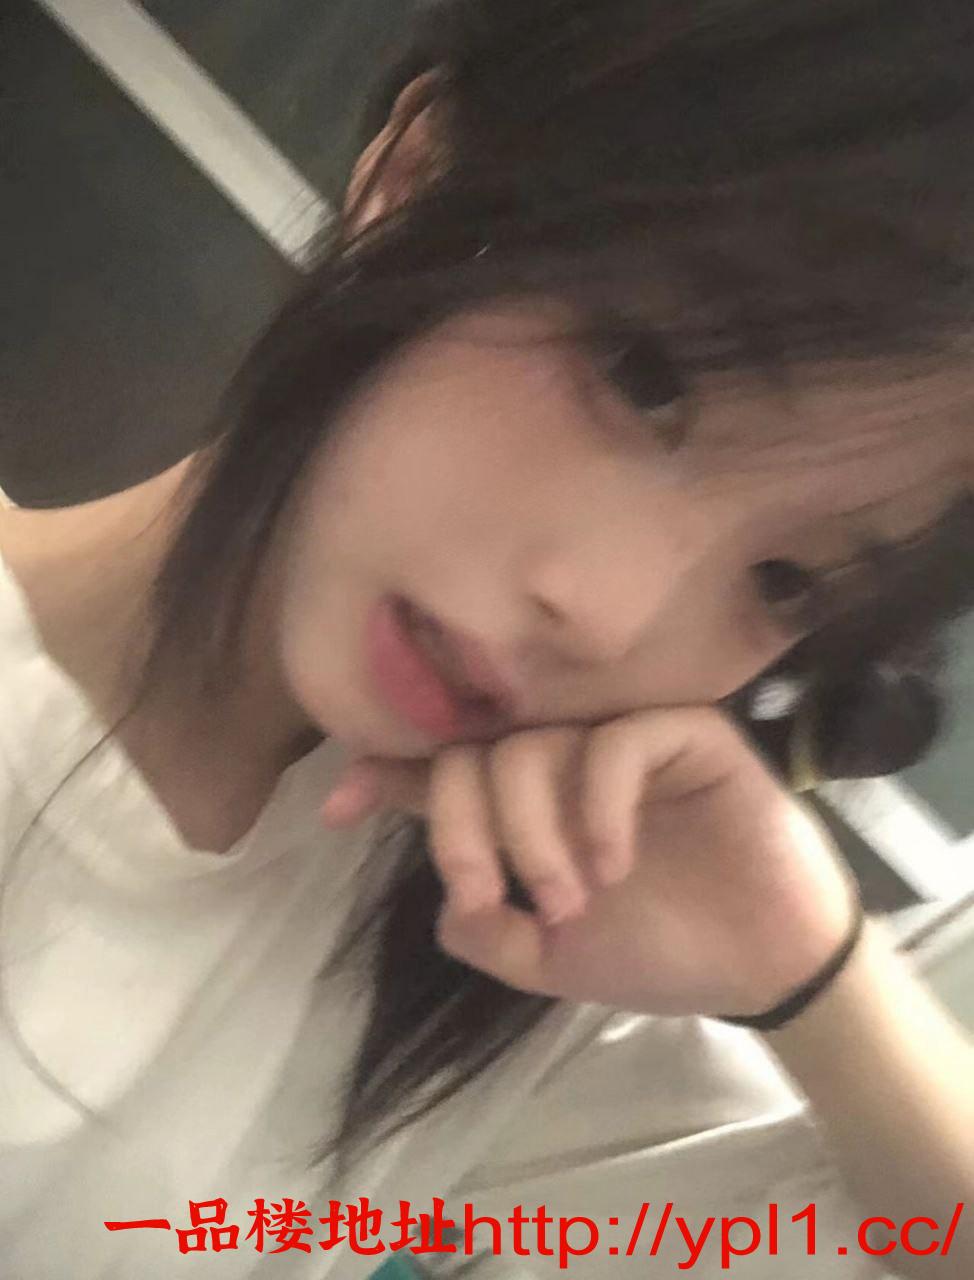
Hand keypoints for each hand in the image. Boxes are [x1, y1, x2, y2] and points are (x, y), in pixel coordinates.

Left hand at [320, 707, 859, 1018]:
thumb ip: (488, 932)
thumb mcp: (551, 959)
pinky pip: (612, 742)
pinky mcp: (683, 731)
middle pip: (473, 756)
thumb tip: (447, 903)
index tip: (336, 806)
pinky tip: (614, 862)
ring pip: (532, 746)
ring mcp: (620, 739)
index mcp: (529, 805)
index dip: (385, 778)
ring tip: (573, 898)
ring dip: (534, 831)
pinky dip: (598, 805)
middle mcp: (565, 761)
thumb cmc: (657, 949)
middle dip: (467, 832)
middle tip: (503, 898)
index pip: (444, 772)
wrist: (762, 959)